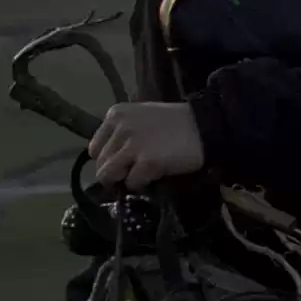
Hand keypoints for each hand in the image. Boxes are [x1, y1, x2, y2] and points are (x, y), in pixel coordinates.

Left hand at [83, 98, 207, 188]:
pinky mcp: (146, 162)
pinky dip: (141, 185)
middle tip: (133, 171)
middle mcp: (120, 128)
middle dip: (115, 170)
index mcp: (116, 115)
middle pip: (100, 163)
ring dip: (123, 180)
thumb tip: (112, 158)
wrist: (205, 127)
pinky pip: (132, 183)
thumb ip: (123, 132)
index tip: (122, 161)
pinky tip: (154, 177)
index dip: (108, 158)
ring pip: (108, 175)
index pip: (95, 147)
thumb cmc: (176, 123)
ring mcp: (132, 146)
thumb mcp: (141, 117)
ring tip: (140, 176)